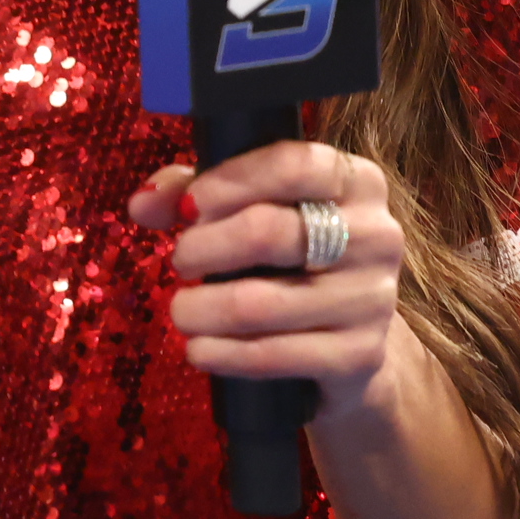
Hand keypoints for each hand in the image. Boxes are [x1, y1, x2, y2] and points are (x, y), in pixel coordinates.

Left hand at [126, 142, 410, 412]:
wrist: (347, 342)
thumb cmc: (290, 259)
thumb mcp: (251, 209)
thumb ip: (192, 191)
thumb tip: (143, 203)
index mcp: (357, 181)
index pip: (292, 164)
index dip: (228, 182)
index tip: (188, 206)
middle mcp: (376, 234)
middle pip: (268, 232)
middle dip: (203, 249)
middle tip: (180, 263)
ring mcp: (373, 297)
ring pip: (261, 302)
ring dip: (201, 309)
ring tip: (181, 311)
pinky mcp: (360, 354)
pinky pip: (273, 354)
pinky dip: (222, 353)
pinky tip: (199, 349)